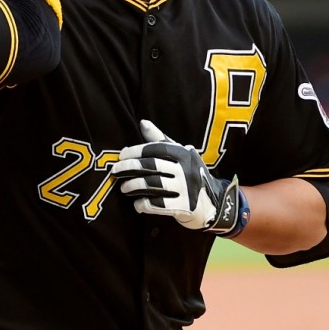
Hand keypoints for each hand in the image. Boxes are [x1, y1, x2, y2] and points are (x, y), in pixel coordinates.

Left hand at [111, 120, 248, 234]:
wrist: (213, 204)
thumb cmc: (189, 175)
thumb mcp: (180, 155)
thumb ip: (161, 140)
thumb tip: (143, 122)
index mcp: (184, 154)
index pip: (156, 149)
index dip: (136, 151)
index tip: (121, 155)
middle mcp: (186, 169)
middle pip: (151, 166)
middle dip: (129, 167)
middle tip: (115, 171)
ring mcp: (186, 189)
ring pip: (152, 185)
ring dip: (133, 186)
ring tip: (124, 188)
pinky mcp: (184, 207)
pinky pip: (157, 205)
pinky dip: (143, 204)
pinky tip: (137, 203)